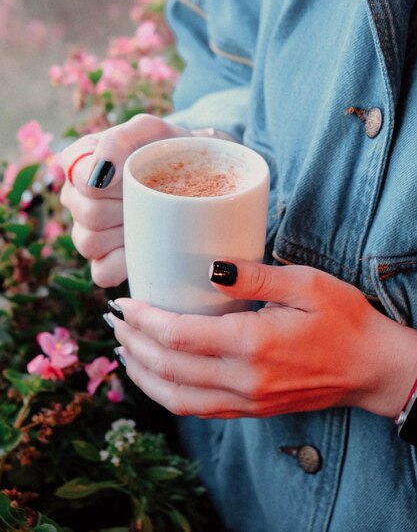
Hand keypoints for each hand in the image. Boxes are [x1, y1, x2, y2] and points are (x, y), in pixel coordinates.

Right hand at [60, 114, 189, 286]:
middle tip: (154, 197)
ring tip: (152, 219)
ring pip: (90, 244)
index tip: (134, 178)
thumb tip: (100, 175)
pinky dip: (125, 264)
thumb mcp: (150, 130)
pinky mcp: (105, 260)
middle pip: (89, 214)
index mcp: (79, 163)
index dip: (111, 183)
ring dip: (127, 233)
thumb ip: (120, 139)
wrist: (198, 175)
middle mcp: (77, 198)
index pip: (80, 179)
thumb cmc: (168, 148)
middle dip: (127, 207)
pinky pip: (102, 272)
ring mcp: (88, 232)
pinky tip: (145, 248)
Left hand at [109, 259, 416, 418]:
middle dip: (134, 343)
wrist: (371, 367)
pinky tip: (154, 376)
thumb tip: (209, 268)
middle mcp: (244, 380)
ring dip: (142, 373)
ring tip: (123, 348)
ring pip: (176, 397)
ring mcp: (246, 401)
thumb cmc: (344, 320)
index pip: (180, 337)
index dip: (144, 320)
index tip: (124, 302)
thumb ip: (254, 276)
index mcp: (254, 345)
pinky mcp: (250, 410)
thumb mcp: (305, 284)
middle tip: (115, 320)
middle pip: (169, 368)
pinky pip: (195, 410)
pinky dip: (165, 394)